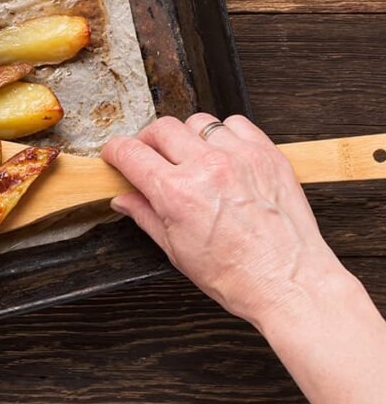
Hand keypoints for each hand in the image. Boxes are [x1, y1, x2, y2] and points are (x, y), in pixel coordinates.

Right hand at [102, 113, 342, 326]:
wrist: (288, 282)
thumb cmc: (236, 274)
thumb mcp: (176, 250)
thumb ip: (145, 215)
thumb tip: (125, 199)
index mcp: (177, 193)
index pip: (131, 153)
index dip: (115, 152)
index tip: (115, 155)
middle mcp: (207, 167)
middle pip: (161, 129)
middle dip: (148, 142)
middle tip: (150, 158)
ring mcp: (240, 157)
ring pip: (198, 122)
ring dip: (187, 137)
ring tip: (191, 158)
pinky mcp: (267, 154)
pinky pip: (236, 124)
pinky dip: (223, 134)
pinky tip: (222, 154)